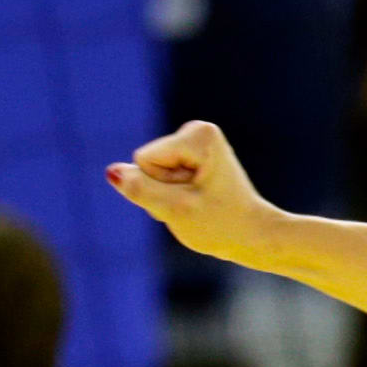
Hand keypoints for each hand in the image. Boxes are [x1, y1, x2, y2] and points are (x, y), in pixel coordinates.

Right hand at [107, 119, 287, 268]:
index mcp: (198, 136)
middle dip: (165, 190)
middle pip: (147, 164)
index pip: (145, 160)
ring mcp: (194, 143)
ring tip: (198, 204)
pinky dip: (174, 195)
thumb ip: (141, 190)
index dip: (163, 187)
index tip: (194, 198)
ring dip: (169, 195)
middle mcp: (197, 131)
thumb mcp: (175, 211)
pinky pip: (159, 177)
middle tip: (196, 204)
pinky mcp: (190, 156)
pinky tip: (197, 201)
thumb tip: (112, 172)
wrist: (253, 236)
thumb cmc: (221, 226)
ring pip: (151, 173)